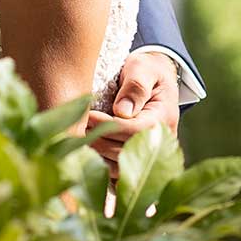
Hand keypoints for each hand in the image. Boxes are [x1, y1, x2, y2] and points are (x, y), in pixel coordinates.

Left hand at [85, 50, 179, 169]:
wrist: (154, 80)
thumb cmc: (146, 71)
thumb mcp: (143, 68)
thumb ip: (135, 86)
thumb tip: (123, 111)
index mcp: (163, 118)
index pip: (134, 129)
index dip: (109, 125)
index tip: (88, 116)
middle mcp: (160, 141)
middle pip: (125, 150)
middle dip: (99, 139)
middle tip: (77, 127)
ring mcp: (150, 155)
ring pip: (120, 165)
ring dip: (97, 154)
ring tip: (79, 137)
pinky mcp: (139, 160)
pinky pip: (118, 171)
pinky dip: (101, 164)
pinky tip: (86, 151)